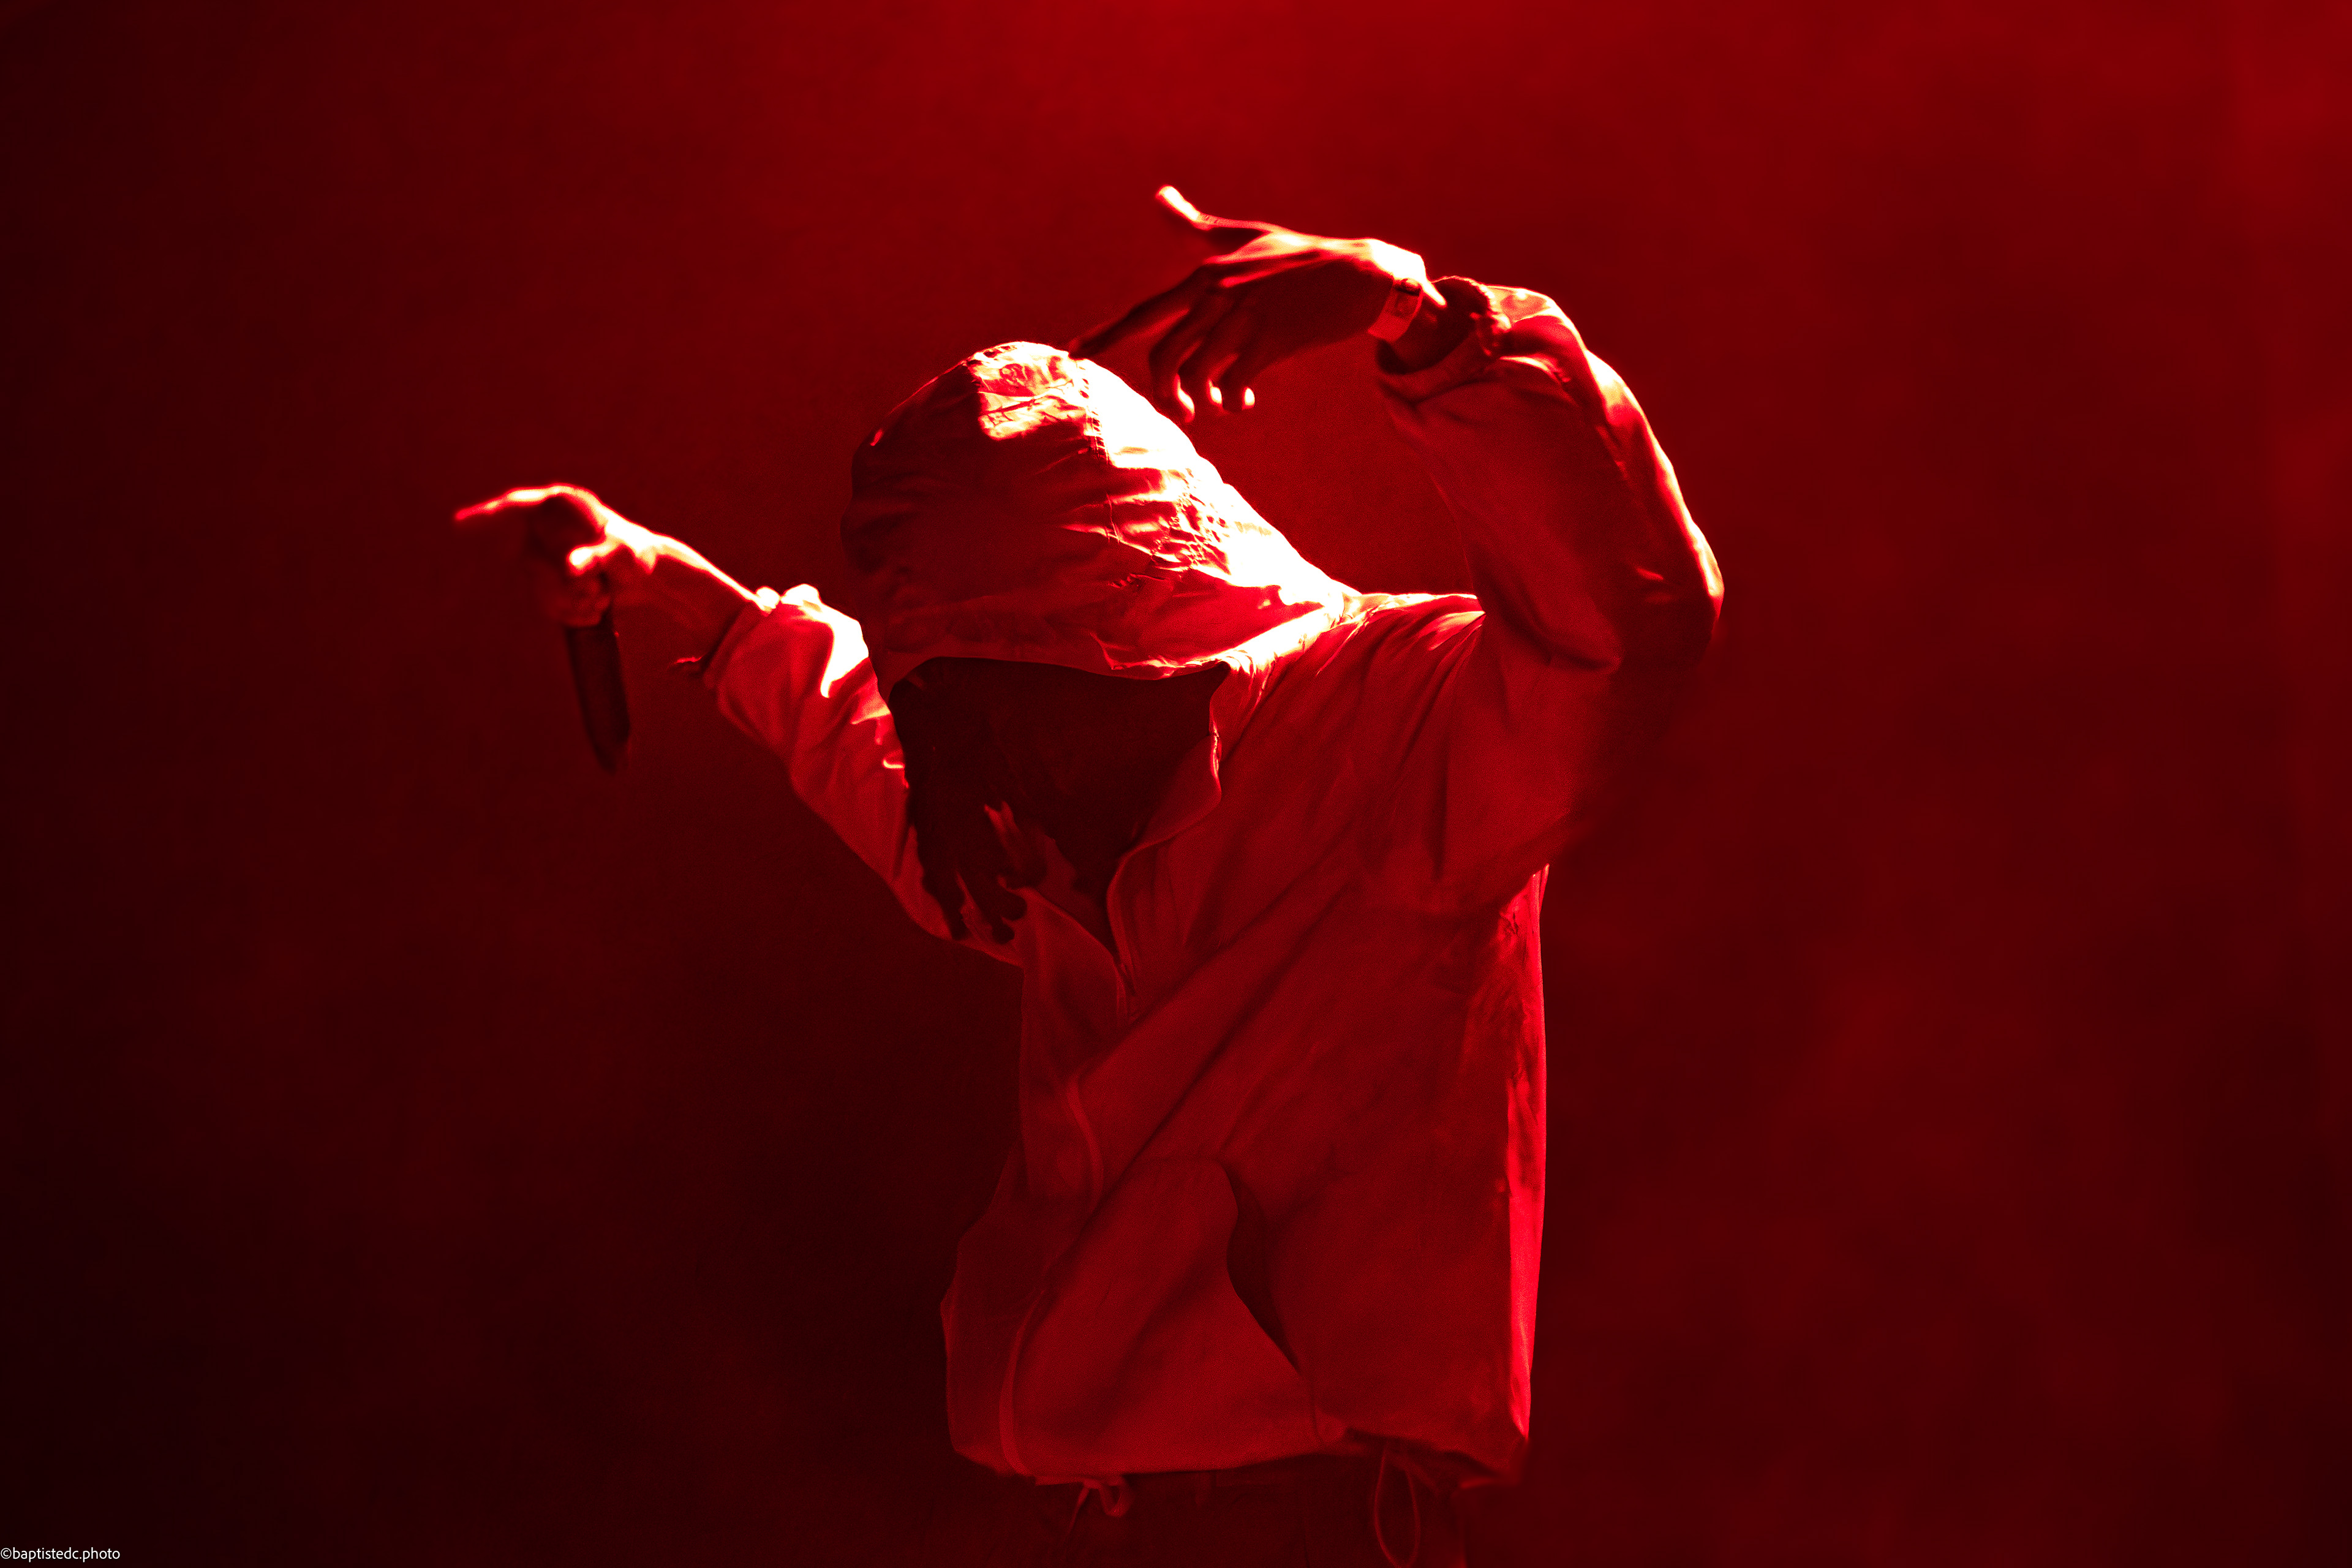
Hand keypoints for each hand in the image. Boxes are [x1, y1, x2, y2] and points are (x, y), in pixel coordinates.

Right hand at [454, 483, 755, 647]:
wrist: (652, 577)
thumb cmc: (638, 555)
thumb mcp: (622, 556)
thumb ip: (597, 559)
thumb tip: (570, 569)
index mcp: (562, 508)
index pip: (516, 508)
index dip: (486, 517)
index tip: (459, 525)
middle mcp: (549, 531)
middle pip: (529, 564)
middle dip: (561, 587)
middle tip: (597, 592)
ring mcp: (550, 555)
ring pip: (538, 589)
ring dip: (570, 603)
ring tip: (602, 598)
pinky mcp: (555, 579)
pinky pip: (547, 604)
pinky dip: (571, 613)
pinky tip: (596, 610)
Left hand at [1069, 187, 1449, 422]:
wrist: (1361, 274)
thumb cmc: (1298, 257)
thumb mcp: (1242, 236)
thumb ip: (1195, 227)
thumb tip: (1158, 196)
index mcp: (1204, 275)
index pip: (1143, 313)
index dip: (1104, 335)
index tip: (1071, 356)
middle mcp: (1217, 295)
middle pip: (1163, 356)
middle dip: (1163, 393)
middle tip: (1180, 411)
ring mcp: (1244, 318)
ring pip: (1196, 374)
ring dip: (1198, 402)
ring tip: (1210, 409)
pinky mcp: (1272, 340)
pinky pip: (1234, 384)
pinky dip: (1233, 402)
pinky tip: (1244, 404)